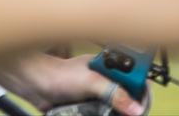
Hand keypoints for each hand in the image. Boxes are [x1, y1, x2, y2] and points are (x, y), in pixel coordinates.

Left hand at [0, 52, 145, 115]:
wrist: (36, 86)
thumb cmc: (60, 75)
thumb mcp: (92, 82)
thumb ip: (114, 93)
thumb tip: (135, 107)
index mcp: (108, 67)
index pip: (134, 77)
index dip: (141, 90)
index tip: (142, 104)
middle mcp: (104, 80)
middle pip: (127, 95)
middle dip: (128, 105)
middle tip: (130, 112)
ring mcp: (95, 94)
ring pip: (114, 107)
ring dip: (114, 112)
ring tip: (110, 113)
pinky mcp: (87, 106)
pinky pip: (101, 113)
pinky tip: (102, 115)